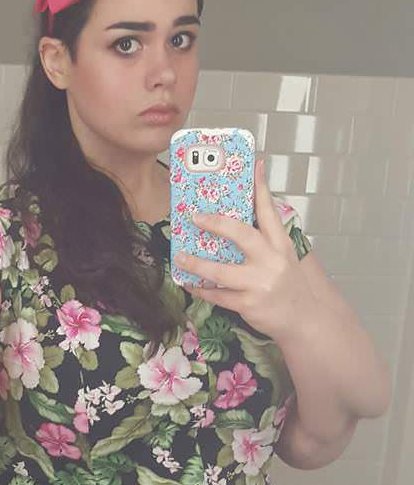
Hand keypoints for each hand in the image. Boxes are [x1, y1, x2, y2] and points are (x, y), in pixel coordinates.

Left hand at [173, 158, 312, 340]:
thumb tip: (239, 217)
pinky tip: (190, 283)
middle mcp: (271, 261)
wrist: (304, 319)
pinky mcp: (249, 304)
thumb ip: (265, 239)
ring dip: (196, 264)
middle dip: (216, 224)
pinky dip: (202, 289)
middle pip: (241, 235)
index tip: (254, 166)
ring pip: (221, 271)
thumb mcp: (284, 257)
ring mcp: (260, 283)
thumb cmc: (288, 285)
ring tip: (180, 258)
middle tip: (195, 217)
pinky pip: (218, 295)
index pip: (269, 211)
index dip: (261, 187)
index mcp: (281, 245)